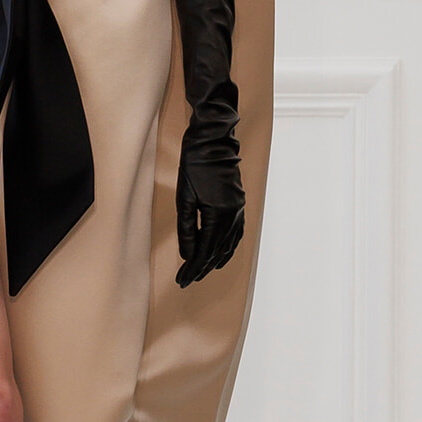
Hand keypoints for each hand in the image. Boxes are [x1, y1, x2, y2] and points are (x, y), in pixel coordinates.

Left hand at [175, 129, 245, 287]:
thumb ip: (187, 228)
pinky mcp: (239, 204)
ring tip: (202, 272)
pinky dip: (228, 247)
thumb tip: (188, 254)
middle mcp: (234, 216)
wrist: (213, 140)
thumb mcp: (184, 197)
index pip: (205, 252)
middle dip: (201, 268)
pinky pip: (237, 234)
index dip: (193, 269)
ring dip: (215, 260)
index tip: (182, 281)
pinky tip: (222, 252)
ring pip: (229, 245)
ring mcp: (239, 210)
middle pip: (217, 252)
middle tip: (187, 280)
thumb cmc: (194, 165)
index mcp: (219, 216)